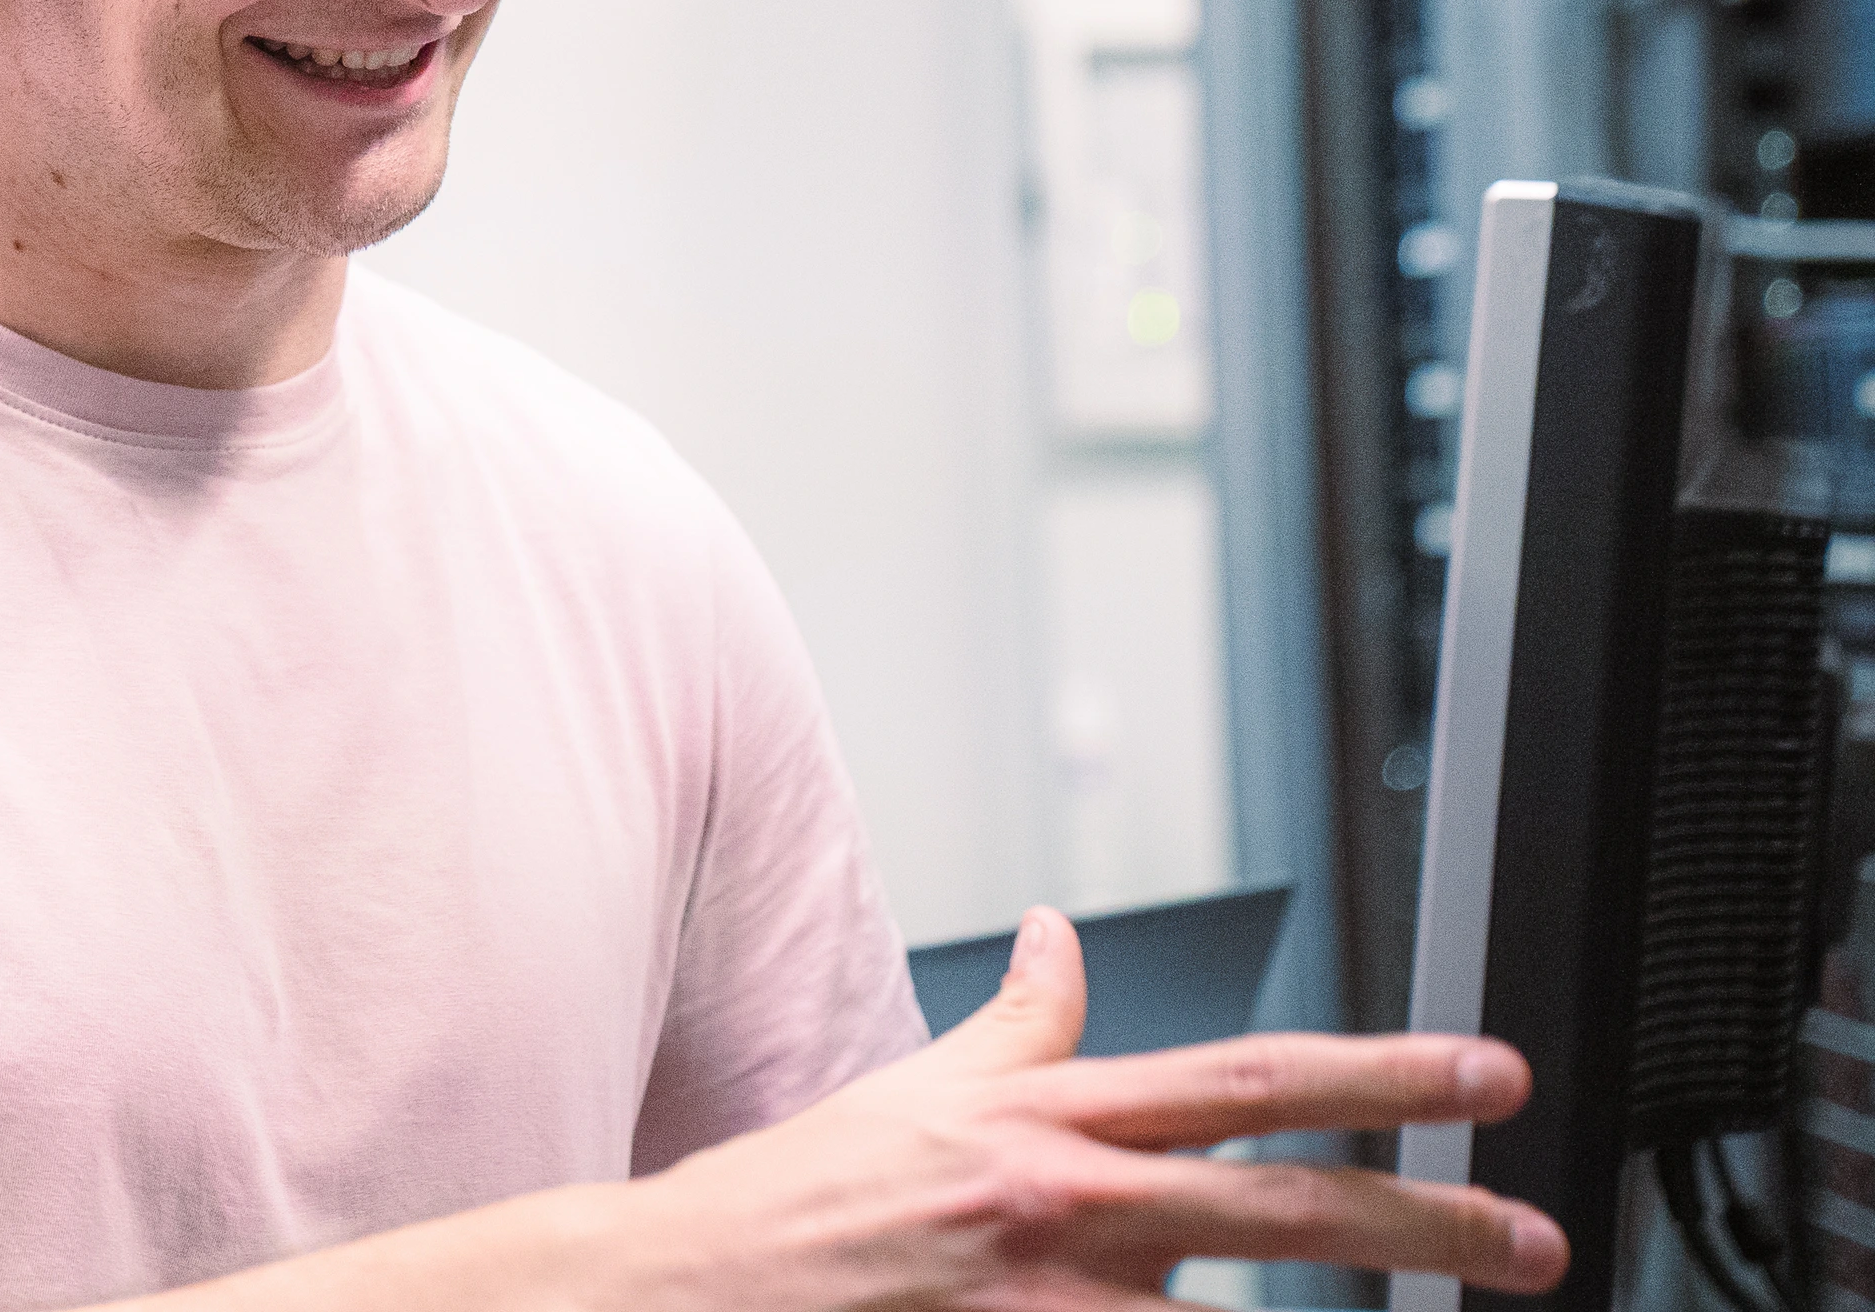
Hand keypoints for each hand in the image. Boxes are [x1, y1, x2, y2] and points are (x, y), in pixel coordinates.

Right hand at [611, 906, 1568, 1310]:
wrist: (678, 1295)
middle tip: (1537, 1242)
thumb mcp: (910, 1091)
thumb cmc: (793, 1208)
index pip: (1244, 1080)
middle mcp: (1061, 1206)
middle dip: (1429, 1226)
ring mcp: (1046, 1309)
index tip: (1487, 1072)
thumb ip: (1017, 1026)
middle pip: (1284, 1210)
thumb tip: (1072, 939)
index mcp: (1043, 1121)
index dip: (1378, 1072)